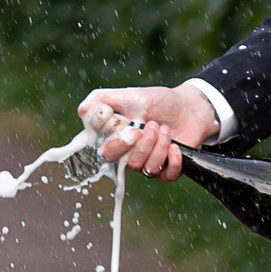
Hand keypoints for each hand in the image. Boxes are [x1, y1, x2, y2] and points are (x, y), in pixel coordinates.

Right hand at [81, 85, 216, 181]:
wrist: (189, 106)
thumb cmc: (158, 101)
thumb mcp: (130, 95)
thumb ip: (103, 99)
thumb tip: (82, 111)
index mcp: (119, 139)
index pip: (107, 154)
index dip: (118, 145)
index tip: (131, 129)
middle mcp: (132, 155)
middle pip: (127, 164)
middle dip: (142, 146)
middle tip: (151, 125)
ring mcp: (149, 163)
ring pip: (147, 168)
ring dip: (159, 146)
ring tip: (165, 129)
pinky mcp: (168, 170)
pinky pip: (166, 176)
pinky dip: (172, 160)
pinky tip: (176, 145)